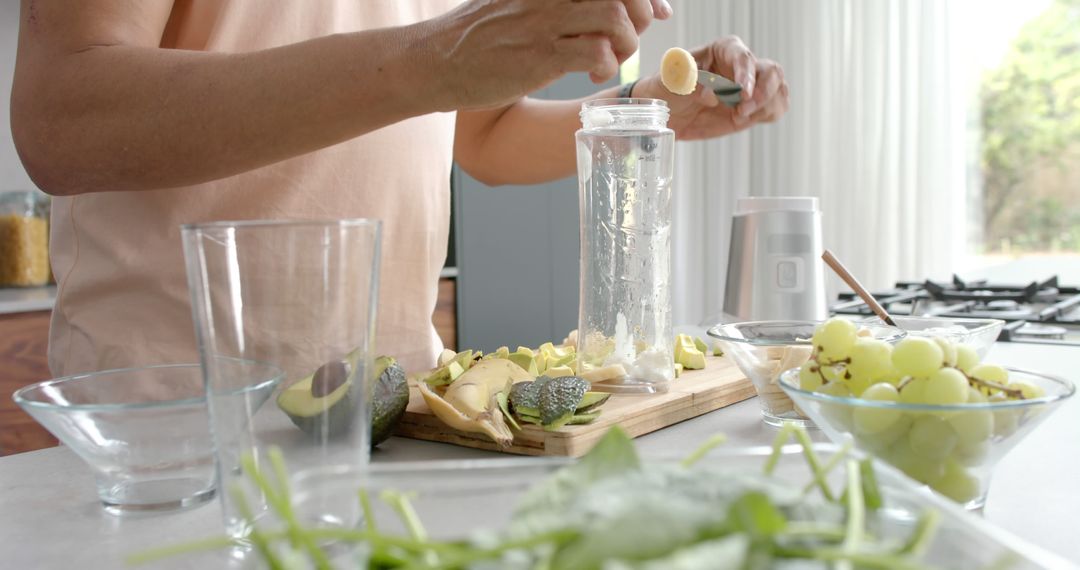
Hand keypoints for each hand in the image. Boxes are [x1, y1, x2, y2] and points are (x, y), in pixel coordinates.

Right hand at [427, 0, 669, 110]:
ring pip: (614, 17)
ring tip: (609, 60)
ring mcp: (544, 20)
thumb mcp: (520, 3)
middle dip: (641, 16)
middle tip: (627, 41)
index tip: (659, 10)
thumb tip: (609, 6)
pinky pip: (594, 52)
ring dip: (625, 44)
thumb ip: (562, 2)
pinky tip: (590, 76)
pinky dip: (604, 65)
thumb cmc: (480, 37)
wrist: (436, 61)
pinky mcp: (539, 55)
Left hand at [634, 36, 788, 139]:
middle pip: (772, 71)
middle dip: (763, 92)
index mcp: (724, 50)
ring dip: (764, 107)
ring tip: (738, 117)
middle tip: (742, 110)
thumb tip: (710, 93)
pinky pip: (776, 108)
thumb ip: (687, 80)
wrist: (669, 113)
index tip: (741, 93)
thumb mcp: (669, 80)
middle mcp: (743, 65)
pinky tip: (743, 120)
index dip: (746, 74)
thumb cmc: (668, 89)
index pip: (743, 57)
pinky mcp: (756, 106)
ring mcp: (753, 86)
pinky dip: (766, 116)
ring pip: (778, 90)